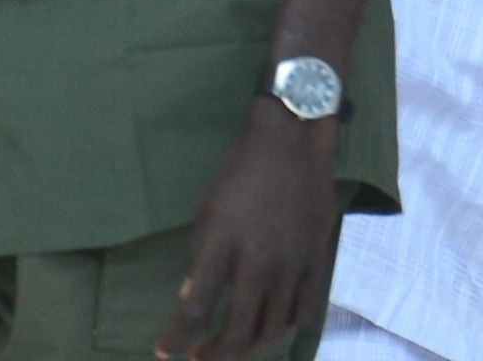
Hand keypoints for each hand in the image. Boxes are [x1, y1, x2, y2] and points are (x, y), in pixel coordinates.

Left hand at [159, 105, 338, 357]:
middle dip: (214, 354)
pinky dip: (285, 326)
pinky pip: (303, 310)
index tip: (166, 352)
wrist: (292, 143)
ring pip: (273, 329)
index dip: (177, 339)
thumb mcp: (206, 212)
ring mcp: (291, 264)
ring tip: (234, 345)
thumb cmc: (239, 174)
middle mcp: (258, 263)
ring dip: (249, 346)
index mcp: (222, 247)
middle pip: (238, 333)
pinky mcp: (316, 260)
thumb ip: (201, 259)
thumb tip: (192, 296)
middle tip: (200, 357)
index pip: (196, 310)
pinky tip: (271, 325)